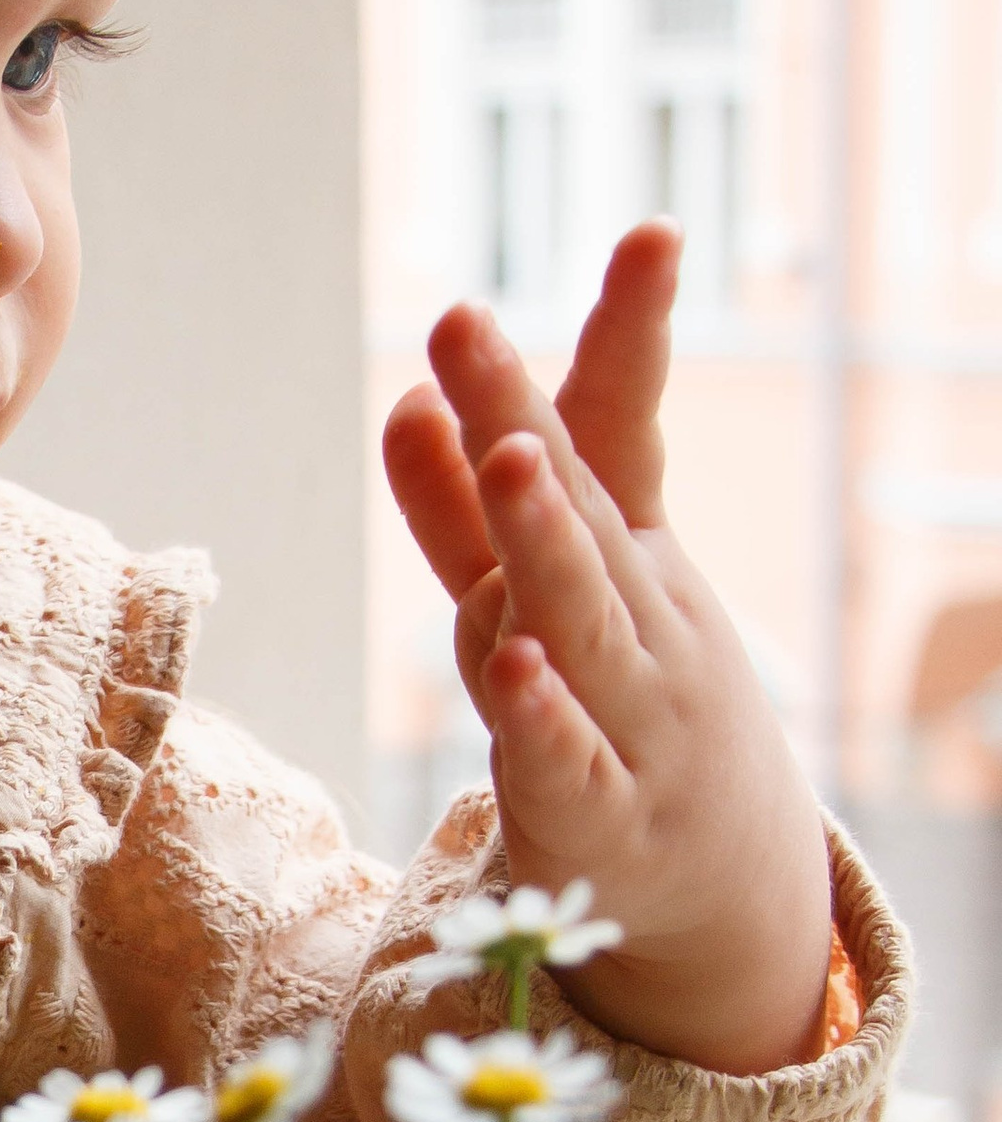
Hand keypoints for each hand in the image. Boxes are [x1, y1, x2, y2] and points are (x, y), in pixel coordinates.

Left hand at [383, 219, 832, 1074]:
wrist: (716, 889)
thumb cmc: (616, 718)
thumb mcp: (536, 611)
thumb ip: (459, 517)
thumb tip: (404, 397)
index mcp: (630, 557)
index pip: (624, 433)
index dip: (631, 337)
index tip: (655, 231)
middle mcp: (646, 621)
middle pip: (579, 509)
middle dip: (524, 417)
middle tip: (470, 324)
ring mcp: (637, 719)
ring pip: (582, 620)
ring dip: (544, 539)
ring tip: (507, 457)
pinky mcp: (603, 817)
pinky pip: (568, 760)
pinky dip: (544, 716)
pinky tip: (518, 668)